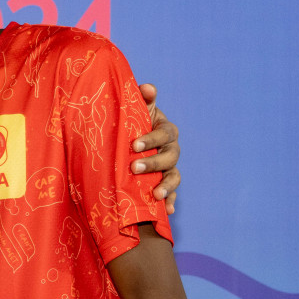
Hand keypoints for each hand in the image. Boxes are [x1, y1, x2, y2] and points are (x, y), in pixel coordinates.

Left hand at [131, 83, 179, 213]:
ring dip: (166, 185)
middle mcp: (170, 149)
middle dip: (154, 163)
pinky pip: (171, 194)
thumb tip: (147, 87)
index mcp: (165, 130)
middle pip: (170, 157)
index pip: (165, 133)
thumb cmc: (131, 124)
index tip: (134, 145)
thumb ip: (141, 98)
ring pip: (174, 176)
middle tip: (134, 167)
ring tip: (155, 194)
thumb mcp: (134, 110)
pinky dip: (170, 202)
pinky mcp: (164, 184)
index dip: (152, 139)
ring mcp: (169, 168)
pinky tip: (166, 210)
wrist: (125, 143)